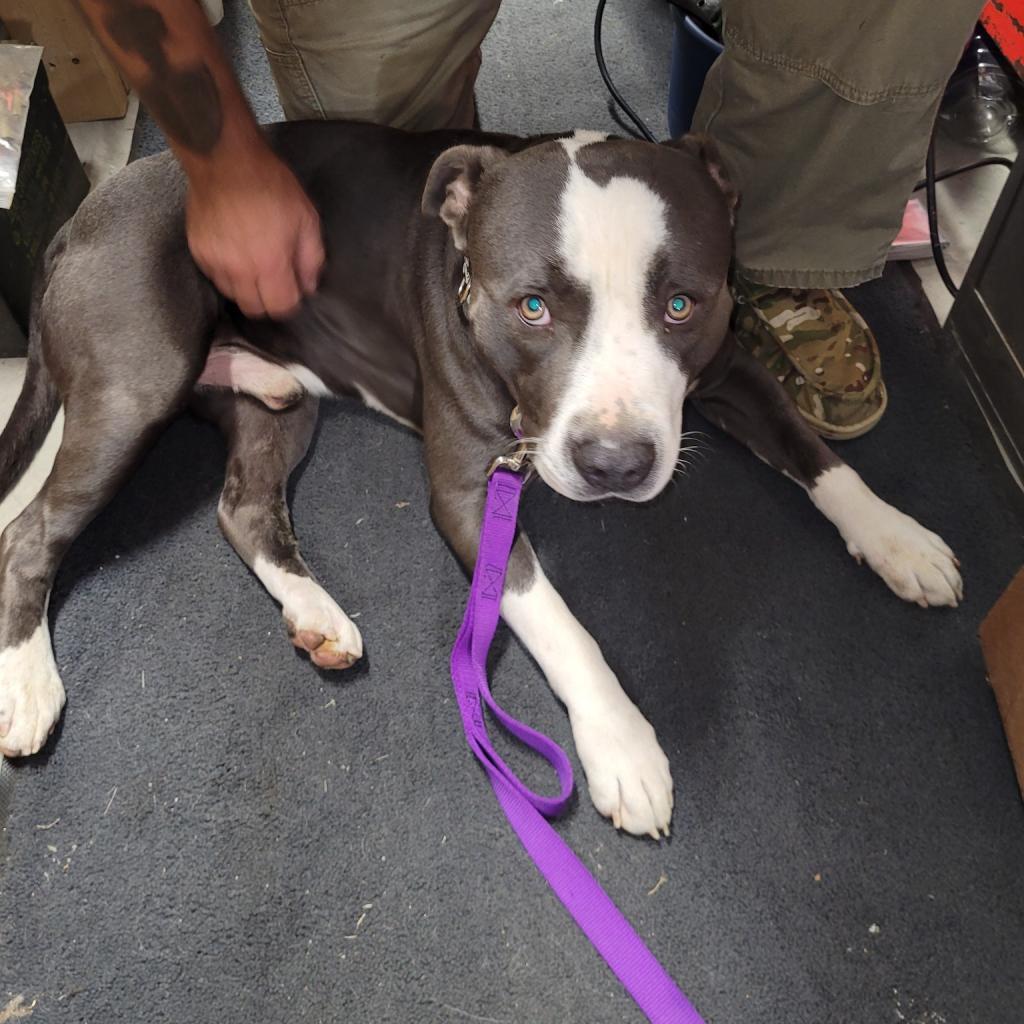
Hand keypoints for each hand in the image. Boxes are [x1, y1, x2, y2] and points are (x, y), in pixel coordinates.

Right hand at [186, 147, 324, 318]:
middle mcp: (239, 269)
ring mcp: (214, 261)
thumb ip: (311, 258)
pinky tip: (237, 254)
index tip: (294, 292)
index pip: (279, 307)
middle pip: (253, 309)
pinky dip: (228, 274)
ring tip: (255, 266)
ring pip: (232, 295)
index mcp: (269, 263)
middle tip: (276, 283)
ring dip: (247, 288)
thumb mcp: (306, 218)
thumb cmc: (271, 185)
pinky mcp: (197, 251)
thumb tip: (309, 287)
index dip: (290, 304)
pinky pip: (215, 277)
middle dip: (268, 302)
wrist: (224, 159)